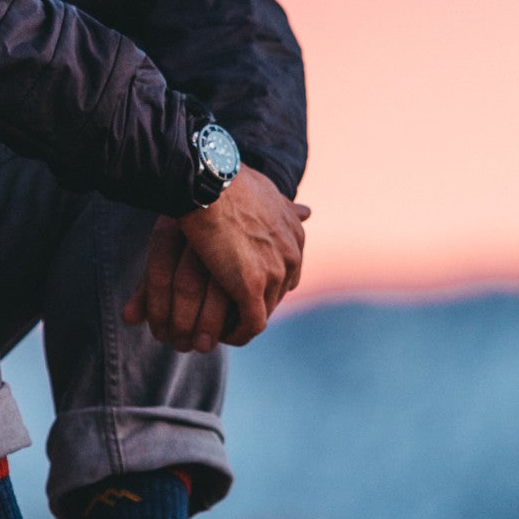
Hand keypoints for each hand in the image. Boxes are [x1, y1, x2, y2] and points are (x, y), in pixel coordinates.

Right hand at [125, 171, 309, 352]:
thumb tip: (309, 210)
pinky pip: (251, 325)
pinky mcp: (252, 289)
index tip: (241, 287)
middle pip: (277, 294)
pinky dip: (237, 334)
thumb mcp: (268, 192)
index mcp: (295, 234)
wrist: (209, 182)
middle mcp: (292, 255)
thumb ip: (288, 207)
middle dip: (255, 304)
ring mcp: (275, 274)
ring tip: (220, 327)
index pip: (288, 271)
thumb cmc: (226, 182)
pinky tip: (220, 335)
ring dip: (243, 322)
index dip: (265, 282)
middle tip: (229, 313)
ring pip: (264, 312)